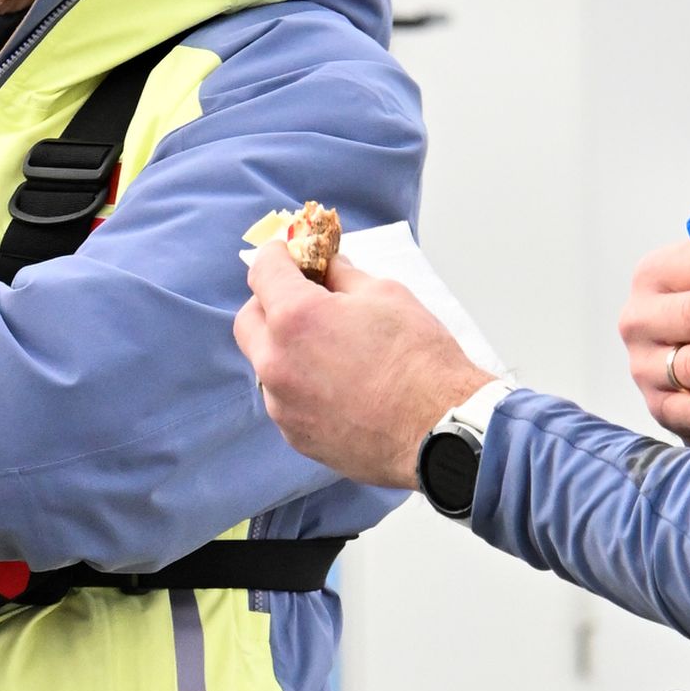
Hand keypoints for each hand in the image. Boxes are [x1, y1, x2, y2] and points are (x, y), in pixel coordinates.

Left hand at [235, 241, 488, 485]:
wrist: (440, 429)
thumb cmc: (419, 359)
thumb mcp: (386, 294)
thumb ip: (344, 277)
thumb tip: (329, 268)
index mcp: (295, 318)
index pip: (262, 271)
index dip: (277, 255)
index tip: (290, 254)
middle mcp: (276, 363)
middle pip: (248, 320)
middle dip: (270, 303)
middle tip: (304, 299)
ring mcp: (282, 405)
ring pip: (266, 364)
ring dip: (286, 348)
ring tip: (329, 348)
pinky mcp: (296, 436)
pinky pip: (285, 399)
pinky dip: (301, 384)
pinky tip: (338, 385)